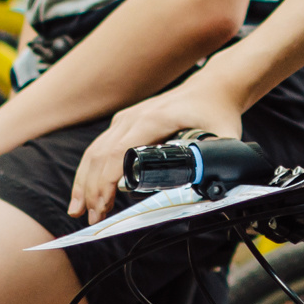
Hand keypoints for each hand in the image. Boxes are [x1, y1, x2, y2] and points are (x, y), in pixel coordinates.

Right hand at [65, 77, 246, 220]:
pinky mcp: (126, 121)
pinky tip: (87, 187)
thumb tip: (216, 186)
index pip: (117, 154)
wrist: (213, 86)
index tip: (103, 207)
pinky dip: (90, 168)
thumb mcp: (225, 135)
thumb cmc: (216, 109)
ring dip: (84, 181)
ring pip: (94, 150)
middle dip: (90, 189)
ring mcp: (127, 118)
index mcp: (153, 120)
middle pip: (99, 155)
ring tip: (78, 209)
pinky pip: (100, 146)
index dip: (105, 182)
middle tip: (89, 217)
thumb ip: (222, 161)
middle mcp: (133, 118)